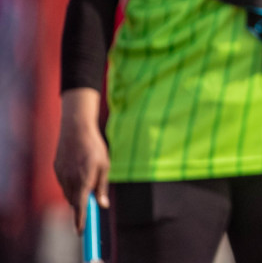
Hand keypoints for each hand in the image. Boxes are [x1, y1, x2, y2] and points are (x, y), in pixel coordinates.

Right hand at [54, 90, 109, 233]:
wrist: (76, 129)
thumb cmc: (95, 147)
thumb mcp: (104, 166)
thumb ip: (102, 187)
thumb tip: (103, 205)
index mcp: (83, 181)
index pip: (80, 207)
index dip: (80, 221)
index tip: (81, 232)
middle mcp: (69, 181)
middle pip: (74, 201)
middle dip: (81, 203)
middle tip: (91, 195)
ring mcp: (61, 175)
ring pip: (68, 192)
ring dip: (76, 192)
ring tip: (87, 174)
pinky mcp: (56, 169)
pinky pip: (63, 182)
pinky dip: (70, 182)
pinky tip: (78, 168)